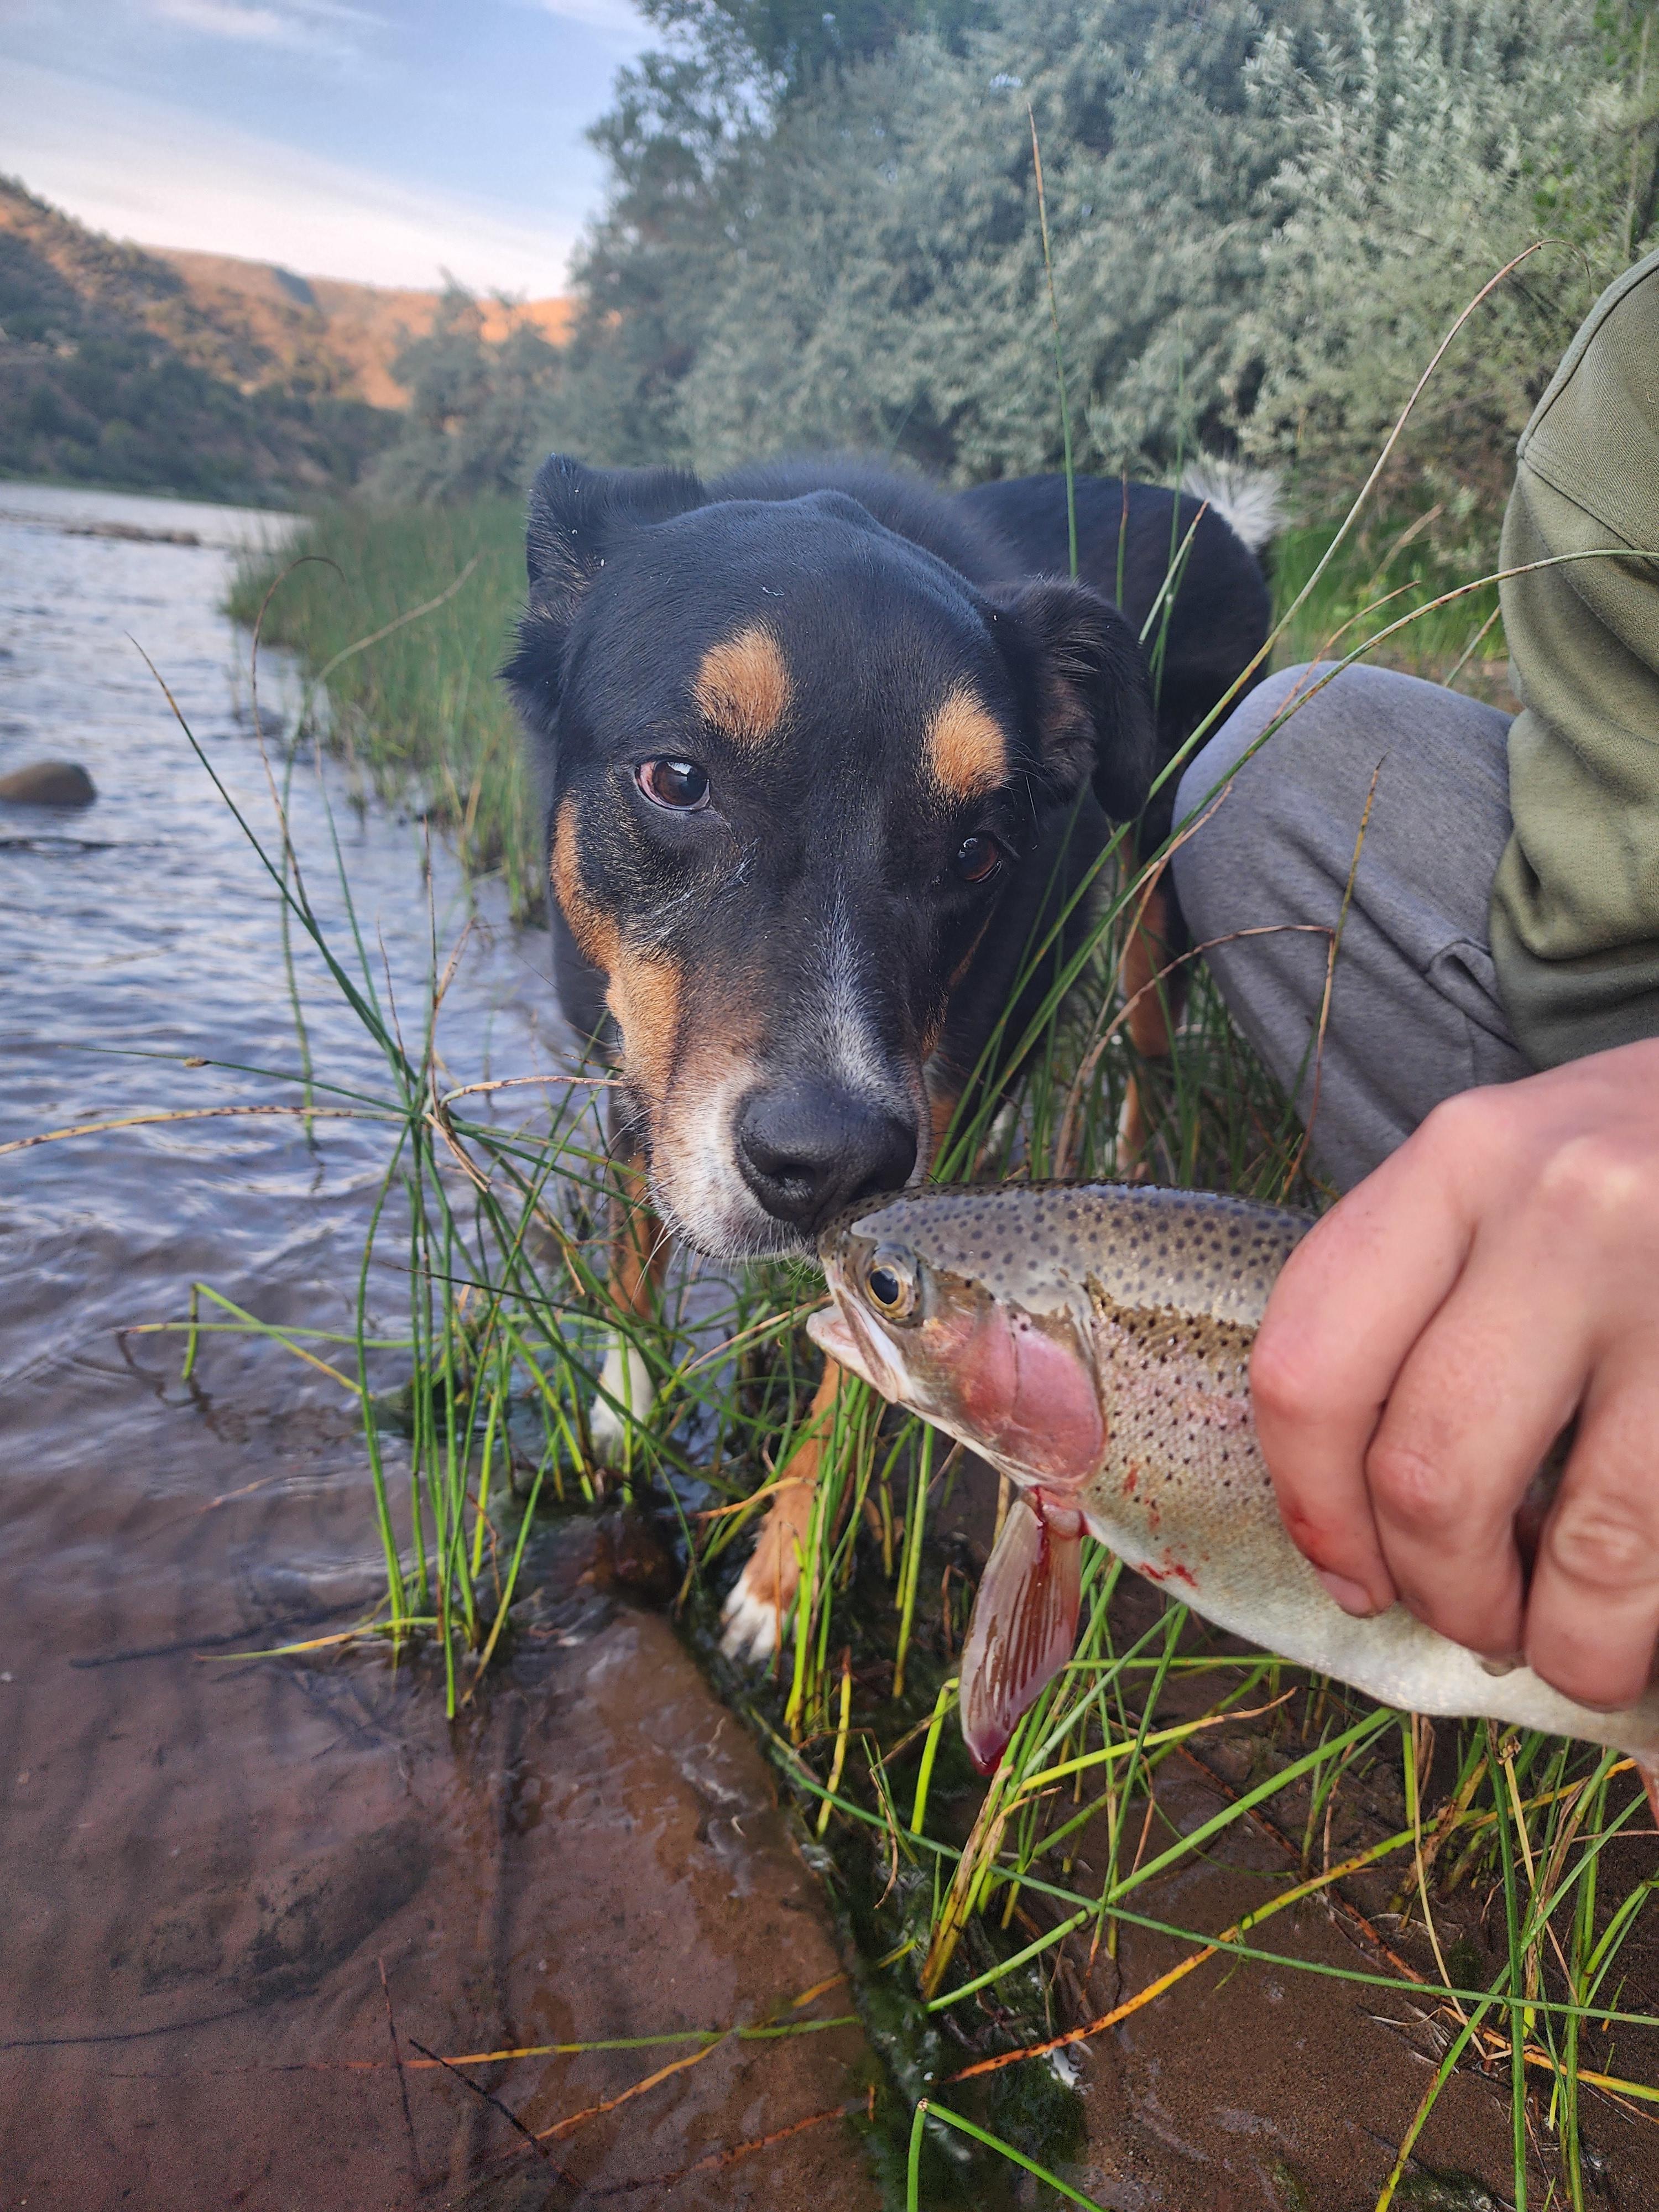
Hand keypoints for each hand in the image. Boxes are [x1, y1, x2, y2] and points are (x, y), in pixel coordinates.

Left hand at [1251, 1038, 1658, 1711]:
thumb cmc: (1656, 1160)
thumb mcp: (1520, 1176)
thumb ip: (1432, 1301)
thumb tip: (1369, 1525)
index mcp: (1460, 1162)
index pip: (1311, 1365)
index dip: (1314, 1507)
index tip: (1351, 1576)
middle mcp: (1560, 1209)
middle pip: (1424, 1471)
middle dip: (1442, 1592)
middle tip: (1477, 1620)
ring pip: (1578, 1542)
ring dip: (1568, 1641)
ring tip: (1576, 1647)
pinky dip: (1642, 1618)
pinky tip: (1645, 1616)